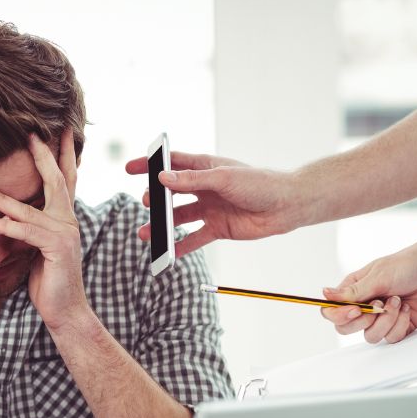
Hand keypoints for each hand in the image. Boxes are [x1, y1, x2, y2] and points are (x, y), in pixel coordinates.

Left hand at [0, 131, 87, 330]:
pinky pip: (25, 233)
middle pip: (57, 180)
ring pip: (30, 208)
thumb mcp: (37, 246)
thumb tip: (12, 210)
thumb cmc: (48, 279)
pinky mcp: (56, 249)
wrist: (64, 310)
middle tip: (31, 133)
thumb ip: (30, 225)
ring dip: (2, 196)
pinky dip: (4, 227)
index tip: (56, 130)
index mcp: (64, 217)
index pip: (63, 178)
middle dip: (44, 155)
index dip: (60, 154)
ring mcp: (65, 233)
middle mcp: (68, 220)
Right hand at [124, 151, 306, 256]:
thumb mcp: (223, 178)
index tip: (130, 169)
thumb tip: (162, 179)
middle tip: (146, 203)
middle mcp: (204, 188)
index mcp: (205, 168)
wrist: (286, 206)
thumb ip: (192, 180)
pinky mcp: (217, 228)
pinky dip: (180, 247)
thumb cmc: (260, 183)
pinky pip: (194, 239)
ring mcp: (210, 209)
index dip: (150, 165)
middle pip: (171, 193)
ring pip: (178, 218)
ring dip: (162, 226)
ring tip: (146, 234)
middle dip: (155, 199)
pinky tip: (167, 253)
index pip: (171, 164)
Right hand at [320, 243, 416, 343]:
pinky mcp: (397, 326)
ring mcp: (379, 319)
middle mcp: (363, 306)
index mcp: (352, 291)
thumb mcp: (378, 276)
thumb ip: (352, 291)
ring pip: (370, 336)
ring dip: (386, 320)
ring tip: (397, 301)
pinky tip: (406, 308)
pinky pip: (391, 338)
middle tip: (378, 306)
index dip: (339, 315)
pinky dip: (400, 324)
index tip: (356, 310)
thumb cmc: (407, 265)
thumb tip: (325, 294)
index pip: (331, 311)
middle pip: (345, 328)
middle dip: (364, 321)